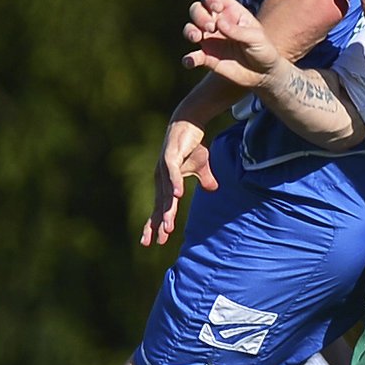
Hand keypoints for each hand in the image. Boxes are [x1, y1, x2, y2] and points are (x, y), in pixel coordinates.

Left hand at [140, 118, 218, 247]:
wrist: (188, 121)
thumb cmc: (192, 145)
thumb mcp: (201, 166)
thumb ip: (205, 179)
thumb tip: (213, 189)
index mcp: (166, 183)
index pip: (160, 207)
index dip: (157, 224)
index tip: (156, 242)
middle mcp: (162, 178)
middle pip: (159, 205)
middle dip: (156, 224)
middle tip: (151, 242)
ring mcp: (164, 167)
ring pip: (166, 193)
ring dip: (168, 210)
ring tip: (167, 227)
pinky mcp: (171, 155)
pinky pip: (173, 172)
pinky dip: (175, 184)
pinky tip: (178, 197)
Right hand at [183, 0, 280, 87]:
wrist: (263, 74)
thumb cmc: (263, 50)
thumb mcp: (256, 38)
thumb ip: (238, 31)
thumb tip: (219, 23)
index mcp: (231, 11)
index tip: (217, 7)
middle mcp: (217, 23)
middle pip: (197, 9)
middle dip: (199, 15)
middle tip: (211, 27)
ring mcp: (210, 40)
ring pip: (190, 28)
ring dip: (189, 31)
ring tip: (196, 38)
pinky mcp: (207, 58)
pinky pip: (192, 56)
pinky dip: (188, 59)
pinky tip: (191, 62)